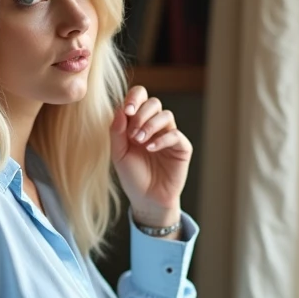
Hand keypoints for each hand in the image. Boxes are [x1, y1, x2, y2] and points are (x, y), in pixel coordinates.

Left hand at [110, 85, 192, 227]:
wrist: (146, 199)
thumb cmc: (132, 176)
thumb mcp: (118, 153)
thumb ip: (117, 131)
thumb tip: (119, 109)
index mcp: (138, 122)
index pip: (139, 98)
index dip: (134, 98)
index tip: (126, 111)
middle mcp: (155, 126)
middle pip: (154, 103)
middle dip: (141, 114)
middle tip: (132, 133)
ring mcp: (169, 135)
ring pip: (166, 115)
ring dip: (151, 125)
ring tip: (140, 141)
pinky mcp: (182, 147)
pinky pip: (175, 135)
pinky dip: (161, 139)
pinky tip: (150, 149)